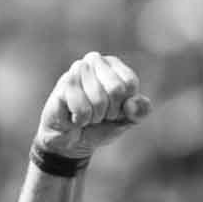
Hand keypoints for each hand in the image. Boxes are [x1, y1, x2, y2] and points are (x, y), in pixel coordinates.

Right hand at [33, 53, 151, 159]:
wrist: (73, 141)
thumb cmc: (101, 125)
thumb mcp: (128, 119)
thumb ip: (140, 111)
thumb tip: (130, 105)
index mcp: (113, 64)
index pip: (130, 84)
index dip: (125, 105)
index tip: (114, 108)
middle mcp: (94, 60)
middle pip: (116, 90)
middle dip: (110, 111)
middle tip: (99, 114)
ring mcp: (76, 70)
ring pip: (99, 100)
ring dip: (94, 117)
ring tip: (86, 115)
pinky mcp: (62, 85)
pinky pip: (82, 109)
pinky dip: (81, 120)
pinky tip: (73, 116)